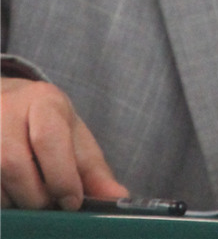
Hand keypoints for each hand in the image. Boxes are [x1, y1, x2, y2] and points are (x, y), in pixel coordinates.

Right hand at [1, 77, 126, 209]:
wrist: (5, 102)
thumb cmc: (45, 122)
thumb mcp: (74, 134)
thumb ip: (94, 168)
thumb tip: (119, 198)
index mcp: (42, 101)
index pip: (49, 139)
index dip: (62, 177)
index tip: (72, 202)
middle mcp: (6, 111)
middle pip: (16, 167)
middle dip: (38, 196)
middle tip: (50, 203)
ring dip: (16, 202)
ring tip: (30, 196)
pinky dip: (1, 202)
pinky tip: (11, 195)